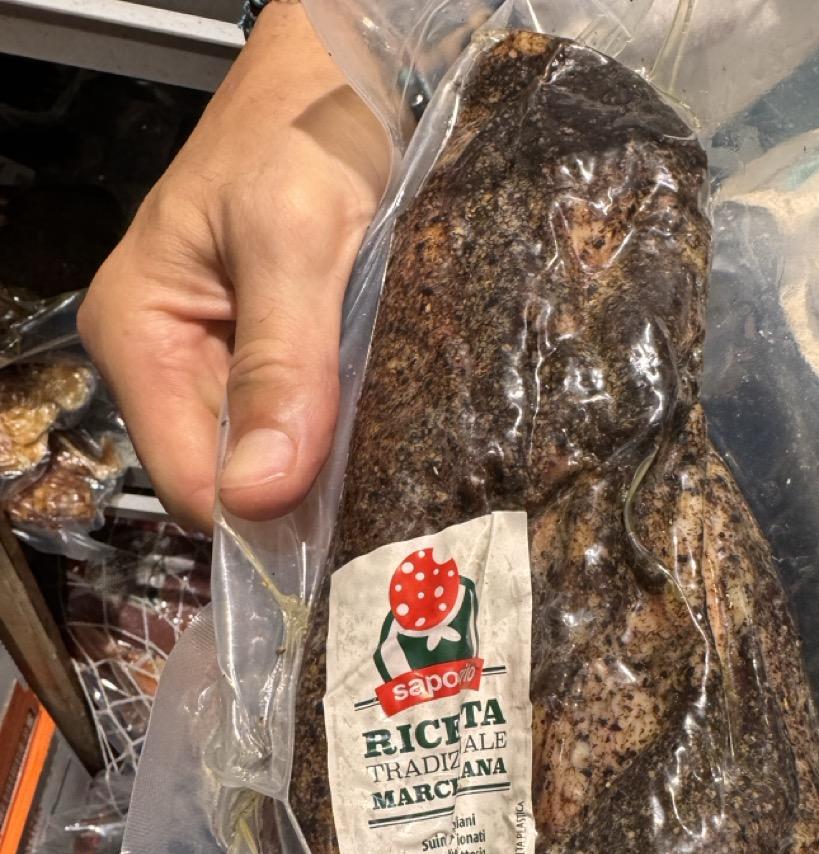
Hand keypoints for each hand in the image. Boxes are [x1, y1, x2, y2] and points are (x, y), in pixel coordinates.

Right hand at [78, 2, 389, 530]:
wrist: (341, 72)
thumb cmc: (306, 129)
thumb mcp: (295, 240)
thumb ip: (279, 366)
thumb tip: (259, 495)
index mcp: (138, 335)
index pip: (189, 482)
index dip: (259, 513)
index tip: (339, 524)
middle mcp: (165, 364)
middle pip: (227, 480)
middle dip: (298, 492)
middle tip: (384, 492)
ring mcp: (214, 364)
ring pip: (265, 460)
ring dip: (324, 465)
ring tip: (387, 453)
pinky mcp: (262, 359)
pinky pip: (295, 427)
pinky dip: (336, 435)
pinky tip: (378, 426)